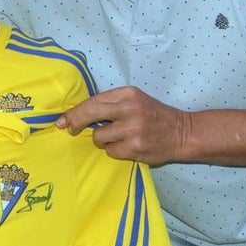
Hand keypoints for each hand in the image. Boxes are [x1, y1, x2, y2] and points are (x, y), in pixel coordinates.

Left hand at [57, 86, 189, 165]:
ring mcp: (133, 129)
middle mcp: (130, 109)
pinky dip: (115, 150)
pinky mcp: (136, 148)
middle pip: (90, 114)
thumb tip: (78, 114)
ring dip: (103, 140)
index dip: (75, 111)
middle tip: (67, 129)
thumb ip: (111, 104)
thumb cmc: (154, 115)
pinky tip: (127, 146)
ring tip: (118, 137)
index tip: (63, 119)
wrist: (182, 132)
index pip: (93, 101)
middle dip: (75, 122)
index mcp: (128, 94)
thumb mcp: (135, 100)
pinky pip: (111, 151)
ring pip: (99, 136)